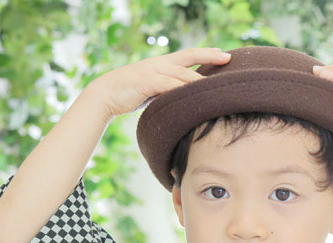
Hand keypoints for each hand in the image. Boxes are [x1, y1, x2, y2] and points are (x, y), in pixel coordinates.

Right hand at [86, 47, 231, 118]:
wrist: (105, 94)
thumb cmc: (130, 94)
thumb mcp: (153, 89)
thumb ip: (168, 89)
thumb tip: (185, 97)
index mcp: (162, 64)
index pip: (188, 56)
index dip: (206, 54)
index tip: (223, 54)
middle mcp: (159, 64)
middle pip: (189, 56)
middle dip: (209, 56)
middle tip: (227, 58)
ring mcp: (153, 71)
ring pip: (182, 73)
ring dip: (200, 79)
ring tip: (218, 83)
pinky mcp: (146, 82)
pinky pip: (169, 85)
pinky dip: (183, 89)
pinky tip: (195, 95)